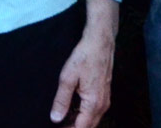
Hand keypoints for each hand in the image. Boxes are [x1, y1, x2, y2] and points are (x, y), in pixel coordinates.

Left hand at [50, 0, 117, 125]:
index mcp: (93, 104)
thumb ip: (61, 100)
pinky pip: (94, 112)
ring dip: (78, 122)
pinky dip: (83, 114)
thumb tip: (55, 118)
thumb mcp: (67, 78)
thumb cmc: (85, 57)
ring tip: (61, 120)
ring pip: (91, 120)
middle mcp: (102, 105)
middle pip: (87, 126)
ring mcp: (105, 100)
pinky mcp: (104, 94)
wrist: (100, 42)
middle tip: (58, 125)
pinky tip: (71, 110)